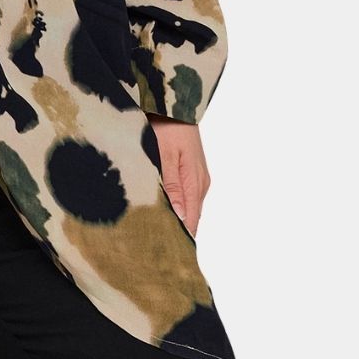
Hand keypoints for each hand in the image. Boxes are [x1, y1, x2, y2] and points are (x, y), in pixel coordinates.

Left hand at [149, 115, 210, 236]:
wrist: (177, 107)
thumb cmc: (169, 127)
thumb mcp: (165, 155)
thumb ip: (171, 185)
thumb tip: (179, 215)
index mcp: (194, 182)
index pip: (191, 219)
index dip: (183, 236)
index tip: (170, 252)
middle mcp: (200, 183)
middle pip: (191, 216)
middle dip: (178, 230)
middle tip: (158, 247)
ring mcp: (197, 178)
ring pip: (189, 206)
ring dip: (177, 218)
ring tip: (158, 233)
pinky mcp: (192, 172)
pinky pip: (186, 195)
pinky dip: (177, 205)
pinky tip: (164, 210)